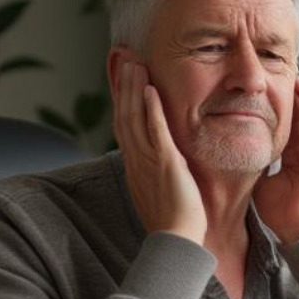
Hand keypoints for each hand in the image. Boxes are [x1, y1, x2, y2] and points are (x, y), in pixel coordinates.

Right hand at [113, 61, 205, 244]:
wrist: (177, 240)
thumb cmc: (173, 219)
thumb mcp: (158, 188)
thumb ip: (156, 169)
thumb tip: (159, 157)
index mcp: (134, 164)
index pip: (123, 124)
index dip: (121, 98)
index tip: (122, 76)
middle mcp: (136, 159)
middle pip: (123, 114)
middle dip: (122, 84)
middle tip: (123, 58)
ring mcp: (148, 161)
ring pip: (134, 117)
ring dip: (133, 88)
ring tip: (134, 63)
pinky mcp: (166, 164)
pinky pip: (155, 132)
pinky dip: (151, 109)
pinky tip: (150, 89)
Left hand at [254, 77, 298, 244]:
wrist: (290, 227)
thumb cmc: (274, 208)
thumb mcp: (259, 171)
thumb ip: (256, 152)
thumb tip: (237, 133)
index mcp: (294, 157)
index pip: (291, 123)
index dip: (282, 105)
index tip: (267, 89)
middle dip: (296, 96)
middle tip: (282, 78)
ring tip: (298, 80)